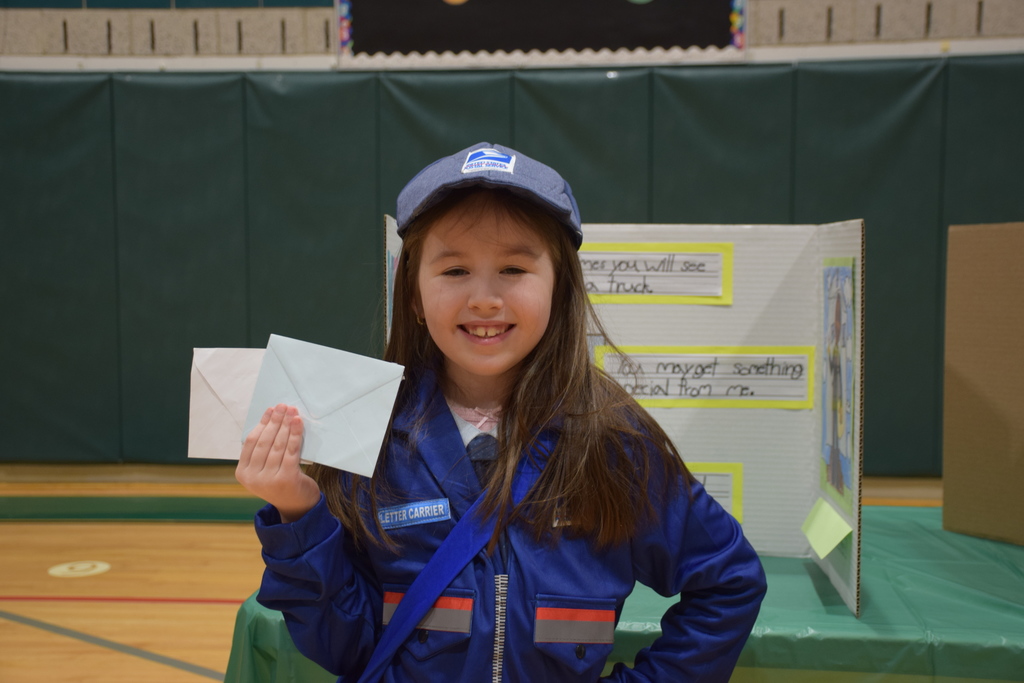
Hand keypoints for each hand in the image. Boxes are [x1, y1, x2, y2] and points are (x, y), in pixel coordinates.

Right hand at [236, 404, 320, 522]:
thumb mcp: (264, 470)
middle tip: (283, 406)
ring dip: (286, 425)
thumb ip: (262, 453)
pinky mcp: (286, 479)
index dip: (261, 424)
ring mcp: (269, 480)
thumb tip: (271, 420)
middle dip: (275, 421)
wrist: (297, 508)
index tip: (270, 410)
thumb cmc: (281, 483)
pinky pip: (291, 451)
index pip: (251, 442)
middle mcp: (253, 478)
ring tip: (292, 411)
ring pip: (278, 445)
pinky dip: (295, 435)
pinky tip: (297, 423)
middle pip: (264, 442)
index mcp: (243, 473)